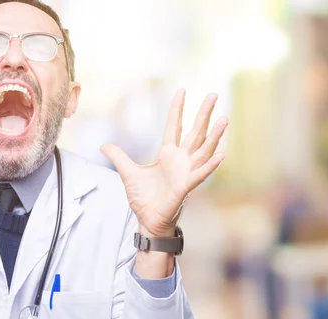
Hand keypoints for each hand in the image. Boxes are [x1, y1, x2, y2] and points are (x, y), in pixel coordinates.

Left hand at [101, 89, 227, 236]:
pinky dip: (209, 166)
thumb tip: (103, 145)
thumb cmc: (143, 198)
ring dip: (214, 136)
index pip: (174, 126)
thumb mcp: (127, 173)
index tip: (181, 90)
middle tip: (213, 94)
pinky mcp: (186, 187)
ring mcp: (186, 172)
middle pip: (195, 132)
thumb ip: (118, 157)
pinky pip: (200, 175)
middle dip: (203, 114)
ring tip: (224, 119)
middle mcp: (181, 160)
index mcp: (167, 154)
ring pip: (203, 150)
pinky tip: (221, 155)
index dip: (177, 109)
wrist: (147, 219)